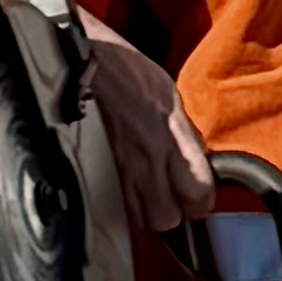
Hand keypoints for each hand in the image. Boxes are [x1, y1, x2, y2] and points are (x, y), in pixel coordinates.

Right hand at [75, 13, 218, 233]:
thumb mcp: (168, 93)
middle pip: (167, 218)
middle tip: (170, 196)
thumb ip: (184, 133)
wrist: (80, 59)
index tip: (198, 195)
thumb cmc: (124, 70)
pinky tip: (122, 190)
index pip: (198, 193)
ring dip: (144, 212)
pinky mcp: (93, 170)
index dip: (201, 200)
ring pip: (138, 220)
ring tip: (145, 195)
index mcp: (171, 133)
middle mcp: (146, 156)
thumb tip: (197, 162)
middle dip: (171, 211)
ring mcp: (117, 167)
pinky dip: (119, 205)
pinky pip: (112, 207)